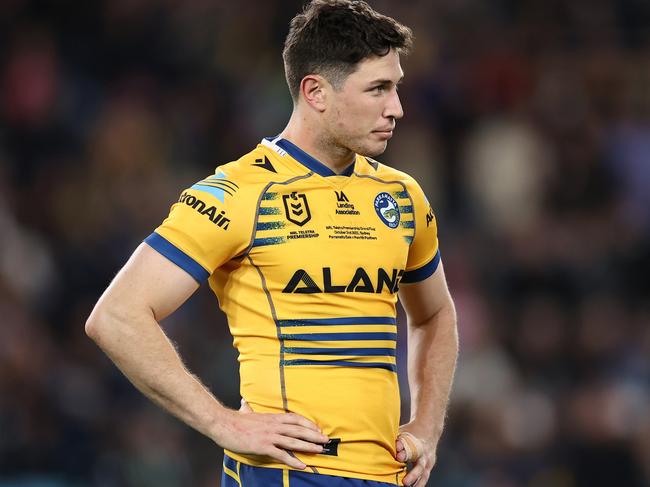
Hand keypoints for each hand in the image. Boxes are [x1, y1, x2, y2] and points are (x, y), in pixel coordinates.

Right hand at [213, 398, 328, 469]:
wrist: (224, 424)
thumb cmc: (235, 420)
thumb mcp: (245, 412)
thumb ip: (247, 408)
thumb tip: (244, 403)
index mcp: (272, 417)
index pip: (295, 419)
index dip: (308, 424)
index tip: (317, 429)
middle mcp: (274, 425)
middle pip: (298, 429)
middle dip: (313, 434)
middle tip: (325, 440)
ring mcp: (269, 436)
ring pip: (293, 440)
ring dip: (308, 445)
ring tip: (319, 449)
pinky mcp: (263, 446)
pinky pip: (281, 454)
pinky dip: (293, 459)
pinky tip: (302, 464)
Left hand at [395, 423, 436, 485]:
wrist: (429, 429)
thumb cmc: (411, 432)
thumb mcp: (404, 432)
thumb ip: (398, 441)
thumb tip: (395, 447)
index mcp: (417, 444)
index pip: (410, 450)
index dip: (404, 454)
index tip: (398, 457)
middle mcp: (424, 454)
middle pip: (419, 466)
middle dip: (412, 475)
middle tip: (405, 483)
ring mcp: (428, 461)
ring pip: (424, 474)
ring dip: (417, 483)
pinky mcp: (429, 465)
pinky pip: (424, 476)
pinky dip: (419, 483)